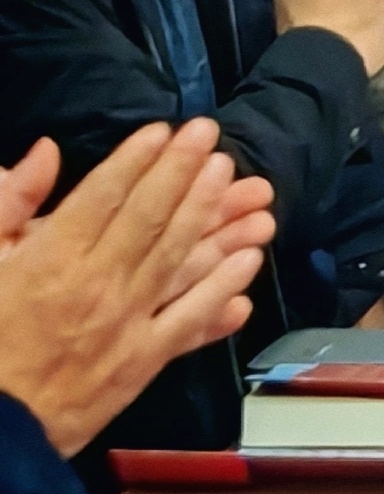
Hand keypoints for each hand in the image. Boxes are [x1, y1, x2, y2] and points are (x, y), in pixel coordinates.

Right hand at [0, 122, 278, 451]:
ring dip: (214, 218)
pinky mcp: (142, 362)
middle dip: (182, 172)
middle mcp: (96, 286)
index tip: (164, 130)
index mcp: (48, 262)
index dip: (137, 159)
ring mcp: (125, 325)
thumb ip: (6, 206)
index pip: (103, 196)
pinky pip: (190, 320)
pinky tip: (248, 261)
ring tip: (240, 183)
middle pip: (149, 219)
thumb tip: (42, 153)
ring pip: (179, 260)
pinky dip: (222, 289)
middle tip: (209, 135)